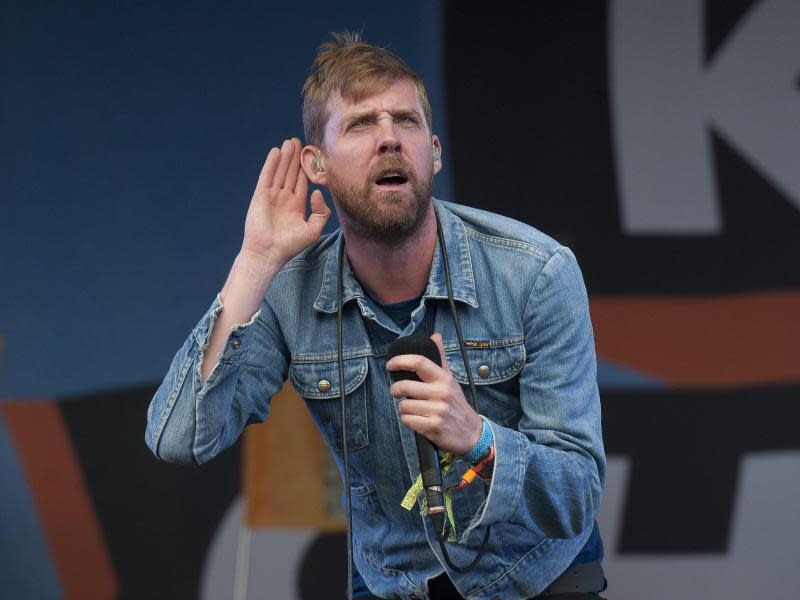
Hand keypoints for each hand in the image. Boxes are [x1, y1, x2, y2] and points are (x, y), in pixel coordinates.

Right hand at [241, 138, 330, 265]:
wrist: (269, 253)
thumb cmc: (290, 245)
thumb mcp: (313, 229)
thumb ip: (321, 211)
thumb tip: (318, 192)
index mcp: (296, 206)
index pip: (302, 182)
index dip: (306, 168)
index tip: (311, 155)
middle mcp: (284, 199)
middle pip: (291, 173)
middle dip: (295, 158)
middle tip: (299, 141)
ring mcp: (272, 196)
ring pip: (280, 171)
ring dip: (285, 157)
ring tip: (290, 142)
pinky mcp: (260, 195)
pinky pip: (267, 176)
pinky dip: (271, 164)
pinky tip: (276, 152)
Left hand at [387, 333, 482, 454]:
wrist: (471, 433)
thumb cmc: (456, 404)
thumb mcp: (450, 380)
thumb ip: (440, 358)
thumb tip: (435, 336)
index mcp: (444, 379)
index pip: (419, 362)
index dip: (400, 361)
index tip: (390, 365)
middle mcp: (441, 393)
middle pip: (405, 386)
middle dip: (395, 390)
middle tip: (397, 392)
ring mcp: (438, 410)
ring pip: (404, 406)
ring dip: (404, 408)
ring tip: (414, 409)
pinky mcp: (433, 427)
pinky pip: (407, 421)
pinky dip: (408, 421)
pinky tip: (417, 420)